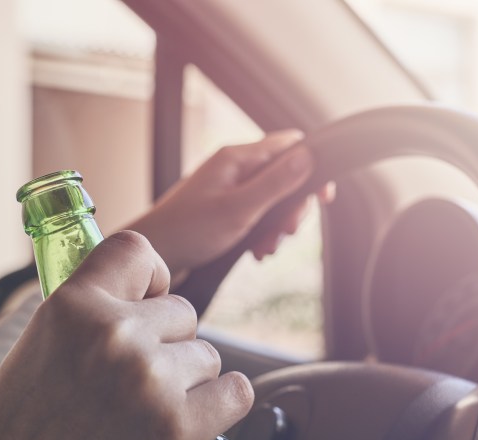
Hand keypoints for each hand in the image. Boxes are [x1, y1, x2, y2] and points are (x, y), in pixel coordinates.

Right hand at [0, 231, 253, 439]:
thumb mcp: (34, 355)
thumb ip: (84, 324)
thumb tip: (135, 306)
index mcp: (73, 308)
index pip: (137, 251)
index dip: (153, 276)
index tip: (150, 300)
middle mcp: (117, 335)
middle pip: (184, 313)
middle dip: (170, 345)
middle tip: (136, 387)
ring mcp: (152, 381)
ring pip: (207, 358)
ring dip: (189, 384)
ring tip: (145, 419)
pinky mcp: (181, 429)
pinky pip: (237, 394)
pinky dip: (222, 408)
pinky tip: (195, 423)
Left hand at [130, 130, 333, 279]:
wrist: (153, 255)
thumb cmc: (189, 231)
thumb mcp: (240, 209)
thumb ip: (276, 183)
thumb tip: (309, 156)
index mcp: (238, 158)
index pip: (290, 145)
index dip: (313, 168)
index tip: (324, 198)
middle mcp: (235, 168)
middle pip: (285, 176)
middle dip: (293, 207)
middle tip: (288, 232)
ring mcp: (229, 188)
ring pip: (272, 200)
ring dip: (277, 226)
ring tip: (267, 248)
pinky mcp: (225, 209)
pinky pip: (257, 215)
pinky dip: (262, 233)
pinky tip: (256, 252)